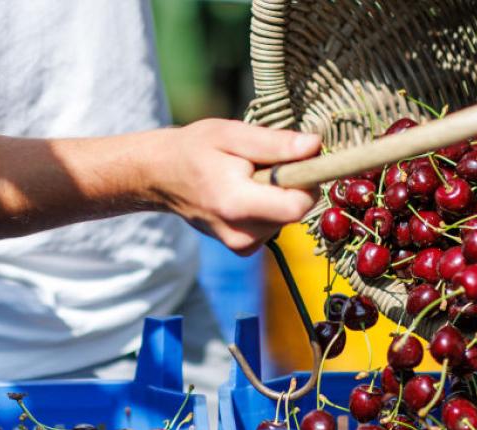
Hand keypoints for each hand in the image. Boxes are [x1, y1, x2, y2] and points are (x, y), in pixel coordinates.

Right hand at [141, 119, 322, 255]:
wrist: (161, 177)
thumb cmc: (194, 149)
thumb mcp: (230, 134)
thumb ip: (274, 144)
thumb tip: (315, 146)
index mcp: (237, 204)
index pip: (298, 206)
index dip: (308, 181)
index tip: (300, 159)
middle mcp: (241, 234)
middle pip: (295, 211)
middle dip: (291, 184)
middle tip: (263, 163)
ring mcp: (241, 245)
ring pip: (286, 217)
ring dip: (278, 195)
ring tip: (248, 177)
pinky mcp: (243, 247)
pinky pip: (274, 225)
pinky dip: (268, 206)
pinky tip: (245, 193)